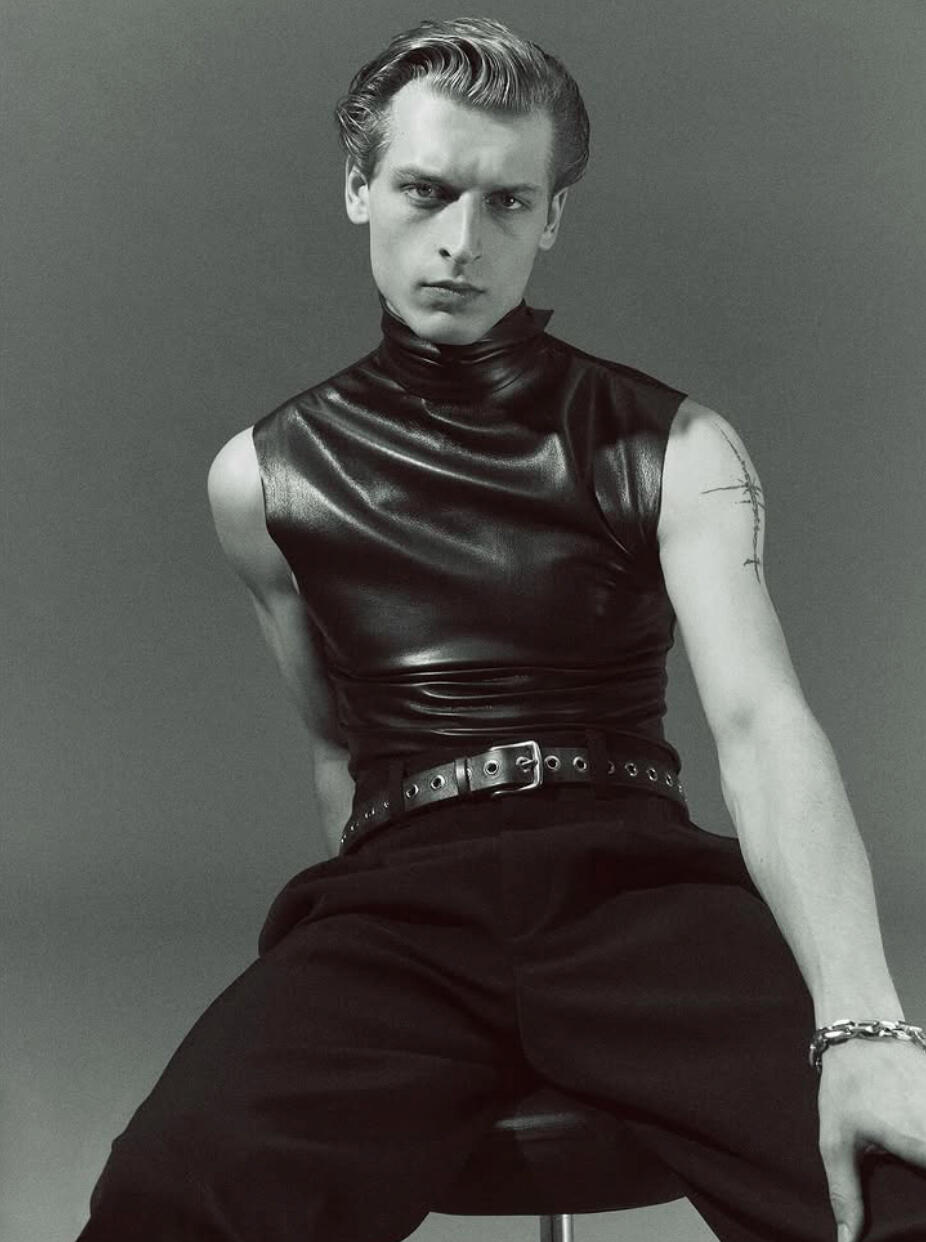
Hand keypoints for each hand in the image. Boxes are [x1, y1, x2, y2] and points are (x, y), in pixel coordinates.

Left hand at [817, 1038, 925, 1240]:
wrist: (861, 1030)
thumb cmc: (847, 1085)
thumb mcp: (837, 1142)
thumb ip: (846, 1194)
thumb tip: (847, 1240)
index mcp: (922, 1143)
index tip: (917, 1198)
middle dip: (925, 1176)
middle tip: (910, 1172)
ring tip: (911, 1155)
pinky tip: (917, 1140)